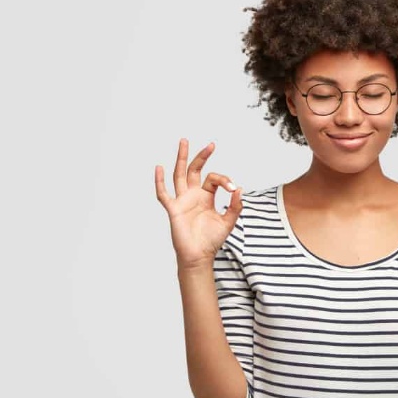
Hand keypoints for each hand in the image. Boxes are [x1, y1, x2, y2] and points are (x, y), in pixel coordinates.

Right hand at [155, 139, 242, 271]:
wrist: (199, 256)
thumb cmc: (211, 240)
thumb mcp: (228, 221)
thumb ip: (235, 206)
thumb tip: (239, 188)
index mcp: (206, 196)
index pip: (213, 179)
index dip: (224, 179)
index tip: (232, 187)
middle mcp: (193, 195)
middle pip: (195, 170)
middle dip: (201, 156)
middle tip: (210, 145)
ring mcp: (182, 201)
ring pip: (179, 175)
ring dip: (182, 159)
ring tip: (184, 142)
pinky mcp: (173, 210)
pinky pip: (163, 194)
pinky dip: (160, 181)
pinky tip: (159, 168)